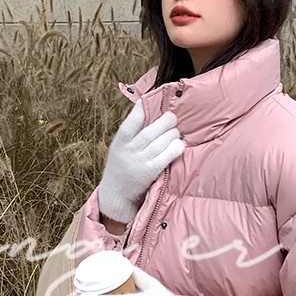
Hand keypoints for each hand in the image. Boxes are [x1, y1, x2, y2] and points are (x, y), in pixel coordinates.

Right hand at [97, 98, 184, 224]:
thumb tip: (146, 108)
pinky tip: (179, 144)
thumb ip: (131, 131)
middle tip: (172, 118)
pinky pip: (167, 156)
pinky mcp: (151, 172)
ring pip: (161, 142)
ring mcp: (140, 161)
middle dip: (165, 121)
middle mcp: (129, 150)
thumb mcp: (119, 147)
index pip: (131, 122)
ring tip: (176, 131)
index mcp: (120, 141)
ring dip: (172, 134)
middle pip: (150, 131)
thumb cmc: (120, 165)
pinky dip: (175, 148)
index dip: (141, 109)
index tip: (150, 101)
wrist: (116, 193)